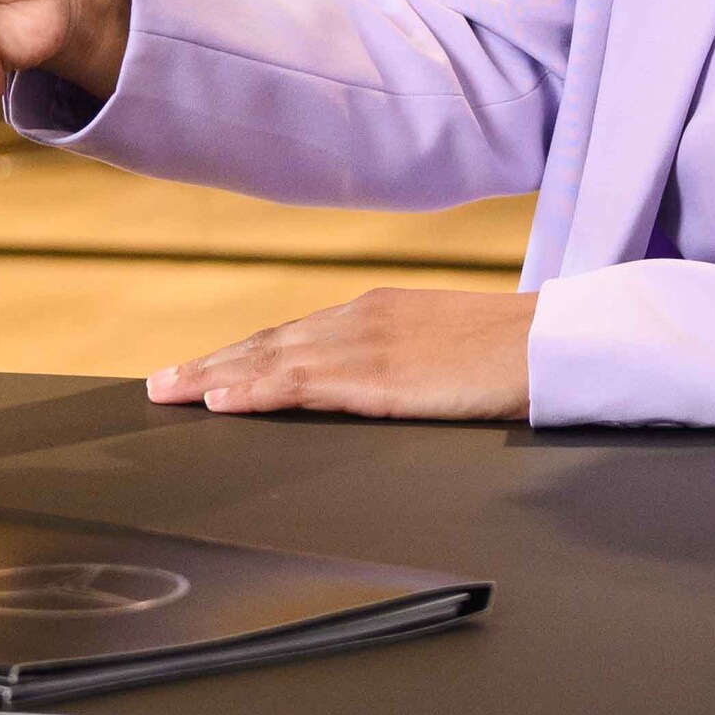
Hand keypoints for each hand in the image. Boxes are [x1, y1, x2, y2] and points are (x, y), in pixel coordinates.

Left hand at [146, 289, 537, 420]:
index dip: (241, 354)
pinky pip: (300, 384)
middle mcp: (360, 320)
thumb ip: (403, 362)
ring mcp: (365, 345)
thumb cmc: (514, 354)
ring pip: (270, 361)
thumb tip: (378, 389)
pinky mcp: (377, 377)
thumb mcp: (445, 350)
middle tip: (160, 385)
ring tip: (169, 395)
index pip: (292, 337)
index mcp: (377, 313)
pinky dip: (254, 390)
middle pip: (268, 344)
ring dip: (213, 377)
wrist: (555, 344)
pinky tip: (220, 401)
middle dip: (211, 364)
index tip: (202, 370)